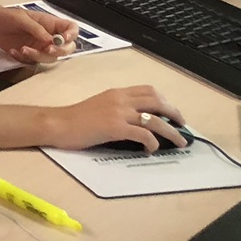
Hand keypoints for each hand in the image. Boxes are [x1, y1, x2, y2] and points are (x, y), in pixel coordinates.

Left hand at [0, 5, 74, 64]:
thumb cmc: (7, 16)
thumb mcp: (22, 18)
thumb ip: (37, 29)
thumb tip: (50, 40)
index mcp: (50, 23)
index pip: (71, 28)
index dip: (72, 34)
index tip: (63, 38)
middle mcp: (48, 36)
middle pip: (67, 47)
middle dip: (60, 51)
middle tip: (47, 49)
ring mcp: (40, 47)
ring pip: (50, 58)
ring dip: (38, 56)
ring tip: (23, 49)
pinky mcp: (31, 55)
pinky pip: (34, 62)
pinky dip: (24, 59)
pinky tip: (14, 51)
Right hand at [47, 86, 187, 151]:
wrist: (58, 124)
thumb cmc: (75, 118)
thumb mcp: (99, 105)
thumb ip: (117, 108)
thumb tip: (135, 120)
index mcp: (117, 93)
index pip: (148, 90)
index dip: (165, 100)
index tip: (171, 112)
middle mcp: (120, 99)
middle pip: (157, 101)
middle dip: (174, 113)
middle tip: (182, 125)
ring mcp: (118, 113)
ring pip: (155, 120)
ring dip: (171, 132)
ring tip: (178, 142)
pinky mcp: (115, 128)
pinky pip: (143, 135)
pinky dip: (152, 143)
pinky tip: (152, 150)